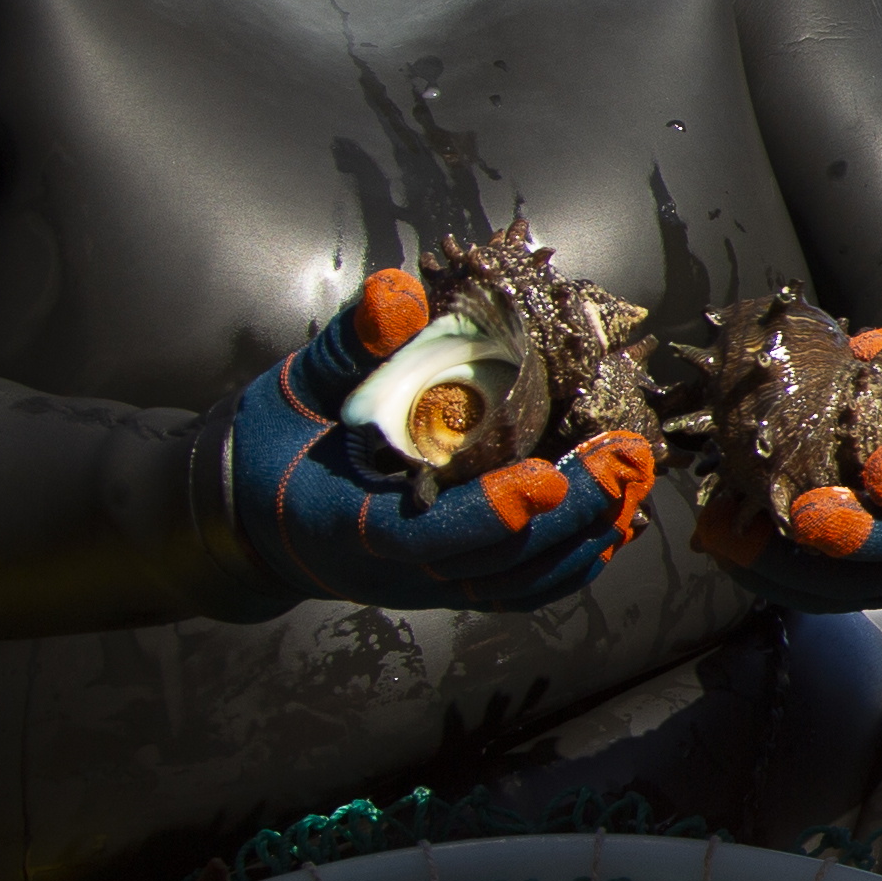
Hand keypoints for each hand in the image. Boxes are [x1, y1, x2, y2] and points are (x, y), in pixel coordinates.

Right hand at [219, 269, 662, 614]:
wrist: (247, 516)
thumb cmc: (274, 442)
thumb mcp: (296, 387)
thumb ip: (348, 346)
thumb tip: (397, 292)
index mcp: (341, 523)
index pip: (420, 539)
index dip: (486, 514)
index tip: (545, 478)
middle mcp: (389, 571)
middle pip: (489, 566)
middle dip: (565, 518)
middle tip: (622, 459)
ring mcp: (422, 587)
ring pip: (514, 585)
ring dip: (582, 539)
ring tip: (635, 479)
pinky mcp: (447, 585)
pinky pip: (517, 588)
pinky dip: (570, 560)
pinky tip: (616, 518)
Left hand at [703, 320, 881, 609]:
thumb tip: (865, 350)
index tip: (881, 468)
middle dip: (855, 538)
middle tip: (804, 516)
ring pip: (857, 586)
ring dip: (790, 566)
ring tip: (731, 532)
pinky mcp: (875, 588)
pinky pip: (822, 596)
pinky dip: (772, 575)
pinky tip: (725, 543)